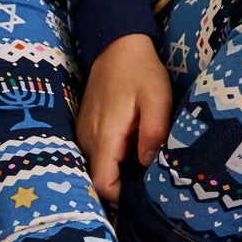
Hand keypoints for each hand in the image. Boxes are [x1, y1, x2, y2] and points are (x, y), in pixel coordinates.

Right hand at [76, 34, 171, 201]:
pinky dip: (112, 156)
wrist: (117, 45)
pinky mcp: (86, 127)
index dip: (122, 195)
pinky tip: (132, 143)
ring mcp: (83, 133)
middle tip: (148, 174)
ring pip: (97, 167)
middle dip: (122, 183)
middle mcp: (87, 139)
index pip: (102, 185)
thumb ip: (154, 131)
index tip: (143, 189)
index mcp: (104, 136)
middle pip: (98, 179)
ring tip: (142, 155)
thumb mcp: (157, 98)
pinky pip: (96, 153)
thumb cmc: (140, 71)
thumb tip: (147, 164)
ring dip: (118, 168)